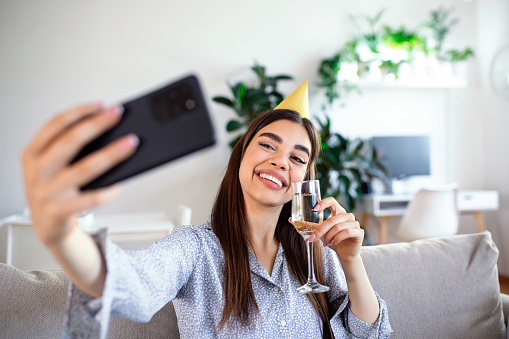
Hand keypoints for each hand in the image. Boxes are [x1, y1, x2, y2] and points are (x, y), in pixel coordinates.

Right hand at [22, 103, 137, 247]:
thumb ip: (70, 148)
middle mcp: (36, 171)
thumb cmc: (54, 189)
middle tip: (118, 114)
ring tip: (130, 144)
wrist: (46, 226)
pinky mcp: (58, 212)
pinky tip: (119, 184)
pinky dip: (107, 191)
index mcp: (32, 153)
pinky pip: (89, 199)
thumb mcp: (52, 165)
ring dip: (110, 154)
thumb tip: (108, 128)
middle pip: (69, 142)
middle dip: (96, 125)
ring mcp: (46, 192)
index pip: (54, 125)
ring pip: (83, 169)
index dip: (79, 112)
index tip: (101, 104)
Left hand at [309, 197, 363, 262]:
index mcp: (338, 212)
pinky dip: (337, 238)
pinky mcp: (359, 232)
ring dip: (329, 236)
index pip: (332, 201)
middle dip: (321, 229)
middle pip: (333, 218)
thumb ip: (307, 225)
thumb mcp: (319, 232)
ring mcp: (354, 223)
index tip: (315, 209)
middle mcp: (347, 216)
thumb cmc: (332, 241)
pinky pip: (347, 232)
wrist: (344, 254)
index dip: (324, 202)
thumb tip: (291, 219)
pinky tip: (333, 243)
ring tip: (325, 243)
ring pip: (338, 226)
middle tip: (312, 238)